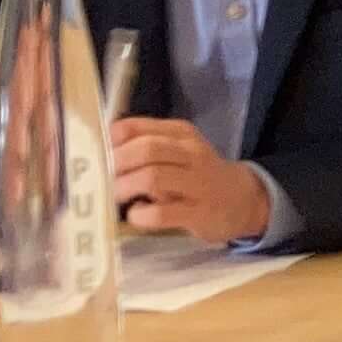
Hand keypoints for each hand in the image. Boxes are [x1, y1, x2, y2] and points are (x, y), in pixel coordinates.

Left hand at [108, 115, 272, 246]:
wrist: (244, 200)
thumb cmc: (199, 175)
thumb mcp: (178, 151)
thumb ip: (145, 146)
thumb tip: (99, 150)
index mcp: (180, 133)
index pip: (136, 127)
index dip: (110, 142)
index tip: (97, 155)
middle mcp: (191, 153)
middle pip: (145, 149)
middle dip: (116, 164)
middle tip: (102, 179)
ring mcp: (197, 183)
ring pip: (152, 177)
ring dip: (125, 187)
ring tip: (116, 197)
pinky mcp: (199, 213)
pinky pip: (162, 213)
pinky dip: (141, 215)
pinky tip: (137, 214)